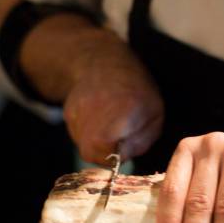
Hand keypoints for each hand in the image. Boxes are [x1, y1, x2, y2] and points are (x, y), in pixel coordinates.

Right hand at [63, 33, 163, 163]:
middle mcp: (96, 109)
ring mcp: (79, 110)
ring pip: (84, 146)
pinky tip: (99, 119)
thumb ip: (140, 142)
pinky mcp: (68, 112)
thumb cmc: (139, 93)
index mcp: (123, 111)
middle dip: (106, 154)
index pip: (108, 150)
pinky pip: (78, 136)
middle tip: (119, 139)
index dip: (117, 155)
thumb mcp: (154, 117)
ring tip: (110, 125)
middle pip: (92, 152)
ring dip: (98, 144)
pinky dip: (89, 134)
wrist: (108, 63)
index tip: (125, 146)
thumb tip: (119, 158)